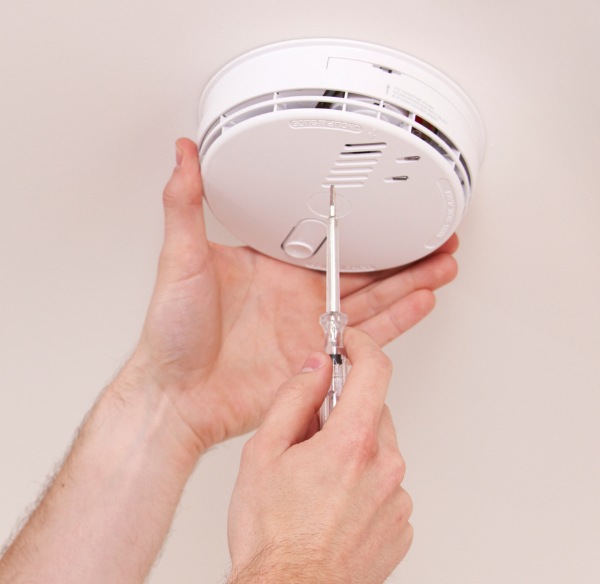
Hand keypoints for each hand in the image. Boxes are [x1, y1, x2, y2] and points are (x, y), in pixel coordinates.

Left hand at [129, 138, 458, 453]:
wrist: (175, 397)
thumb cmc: (169, 337)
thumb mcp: (179, 259)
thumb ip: (185, 204)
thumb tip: (182, 155)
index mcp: (268, 269)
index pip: (325, 240)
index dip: (359, 225)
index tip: (389, 207)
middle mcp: (292, 298)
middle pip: (361, 270)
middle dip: (402, 252)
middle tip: (437, 233)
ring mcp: (306, 331)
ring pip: (374, 300)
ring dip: (410, 281)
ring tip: (444, 262)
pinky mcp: (316, 362)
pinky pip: (367, 340)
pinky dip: (398, 320)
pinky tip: (423, 301)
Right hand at [224, 329, 413, 583]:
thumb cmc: (269, 538)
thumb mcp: (262, 455)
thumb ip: (292, 401)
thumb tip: (313, 370)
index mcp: (353, 443)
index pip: (375, 372)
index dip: (361, 348)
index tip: (348, 345)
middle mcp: (387, 470)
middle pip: (373, 419)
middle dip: (342, 420)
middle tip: (302, 444)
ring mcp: (398, 505)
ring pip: (377, 462)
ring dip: (350, 464)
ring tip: (308, 497)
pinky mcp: (400, 535)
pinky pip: (383, 499)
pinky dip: (360, 499)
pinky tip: (325, 521)